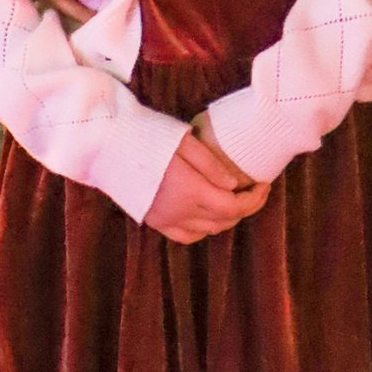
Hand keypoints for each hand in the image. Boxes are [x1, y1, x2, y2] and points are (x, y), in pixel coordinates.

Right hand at [143, 134, 272, 243]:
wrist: (107, 145)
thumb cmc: (148, 135)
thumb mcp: (185, 141)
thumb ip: (212, 164)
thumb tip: (234, 184)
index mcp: (190, 191)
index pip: (233, 207)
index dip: (254, 199)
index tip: (264, 184)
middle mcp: (179, 212)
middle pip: (224, 221)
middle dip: (245, 207)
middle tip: (254, 189)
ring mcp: (164, 220)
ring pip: (207, 231)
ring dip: (226, 219)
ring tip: (234, 199)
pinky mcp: (153, 221)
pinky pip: (186, 236)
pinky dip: (203, 230)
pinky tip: (208, 215)